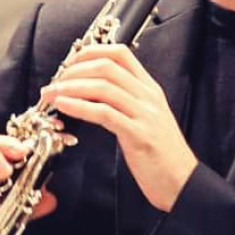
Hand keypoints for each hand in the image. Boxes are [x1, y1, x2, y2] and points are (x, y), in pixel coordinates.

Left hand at [41, 44, 196, 212]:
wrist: (182, 182)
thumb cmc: (160, 154)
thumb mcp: (146, 118)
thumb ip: (125, 101)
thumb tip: (92, 91)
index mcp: (149, 89)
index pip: (120, 54)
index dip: (91, 52)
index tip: (70, 62)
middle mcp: (148, 96)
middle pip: (107, 66)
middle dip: (75, 69)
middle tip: (55, 81)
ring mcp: (145, 114)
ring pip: (103, 87)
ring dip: (71, 87)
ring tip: (52, 94)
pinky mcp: (138, 135)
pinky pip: (104, 113)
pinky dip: (79, 106)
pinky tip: (64, 106)